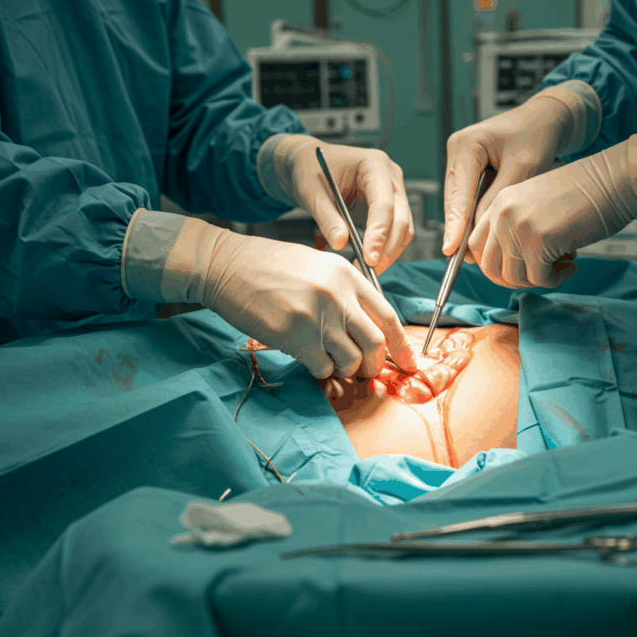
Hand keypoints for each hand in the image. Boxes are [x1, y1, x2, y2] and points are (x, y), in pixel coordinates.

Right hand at [121, 211, 416, 378]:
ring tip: (332, 363)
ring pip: (351, 361)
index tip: (409, 364)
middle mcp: (337, 295)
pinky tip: (310, 361)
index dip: (402, 346)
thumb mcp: (317, 265)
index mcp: (348, 275)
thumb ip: (346, 291)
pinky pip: (322, 368)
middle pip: (376, 344)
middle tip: (365, 371)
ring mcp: (316, 317)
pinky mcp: (294, 336)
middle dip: (375, 365)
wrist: (227, 266)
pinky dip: (321, 371)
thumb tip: (368, 326)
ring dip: (345, 370)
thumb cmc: (270, 266)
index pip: (388, 316)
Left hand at [273, 136, 412, 274]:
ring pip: (403, 228)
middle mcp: (389, 177)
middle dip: (387, 247)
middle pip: (401, 218)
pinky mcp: (388, 208)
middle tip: (368, 270)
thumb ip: (327, 217)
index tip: (368, 257)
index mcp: (374, 164)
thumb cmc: (310, 169)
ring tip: (367, 270)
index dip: (379, 232)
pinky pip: (394, 232)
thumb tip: (341, 243)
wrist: (310, 165)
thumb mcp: (311, 192)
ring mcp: (392, 193)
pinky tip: (368, 262)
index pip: (384, 202)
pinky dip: (384, 249)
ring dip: (389, 252)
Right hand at [442, 82, 596, 258]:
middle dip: (460, 229)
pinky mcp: (469, 169)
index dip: (455, 225)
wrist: (547, 117)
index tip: (451, 250)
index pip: (458, 194)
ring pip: (459, 202)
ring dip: (468, 224)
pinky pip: (468, 198)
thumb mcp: (524, 167)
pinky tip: (483, 234)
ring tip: (474, 252)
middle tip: (465, 259)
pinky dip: (475, 215)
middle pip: (454, 200)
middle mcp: (458, 151)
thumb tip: (479, 230)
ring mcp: (461, 161)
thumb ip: (499, 197)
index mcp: (467, 144)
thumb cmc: (538, 133)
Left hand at [468, 130, 636, 288]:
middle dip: (515, 279)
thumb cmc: (583, 195)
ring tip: (561, 264)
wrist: (615, 180)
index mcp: (499, 202)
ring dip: (538, 279)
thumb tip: (505, 268)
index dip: (496, 265)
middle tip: (541, 273)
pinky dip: (556, 279)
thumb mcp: (536, 206)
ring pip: (513, 277)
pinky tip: (573, 262)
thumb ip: (515, 229)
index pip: (476, 246)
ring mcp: (518, 226)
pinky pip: (539, 279)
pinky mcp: (539, 240)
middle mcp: (502, 213)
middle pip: (489, 267)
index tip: (520, 268)